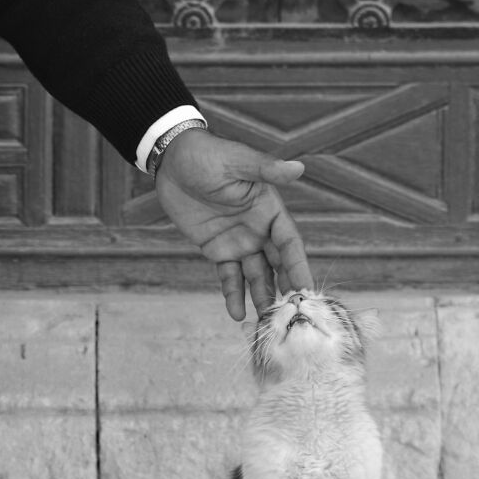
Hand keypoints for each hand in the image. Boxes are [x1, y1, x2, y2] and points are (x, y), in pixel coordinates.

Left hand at [155, 128, 312, 319]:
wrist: (172, 160)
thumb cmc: (208, 155)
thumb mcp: (237, 161)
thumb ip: (266, 169)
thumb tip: (298, 167)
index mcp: (269, 209)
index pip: (289, 243)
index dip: (298, 266)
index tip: (306, 289)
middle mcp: (259, 229)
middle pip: (276, 265)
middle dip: (283, 289)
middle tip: (288, 316)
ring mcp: (239, 242)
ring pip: (255, 276)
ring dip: (261, 297)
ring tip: (265, 323)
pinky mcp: (217, 249)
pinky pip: (228, 277)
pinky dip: (232, 295)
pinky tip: (236, 314)